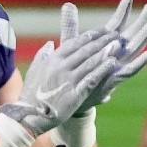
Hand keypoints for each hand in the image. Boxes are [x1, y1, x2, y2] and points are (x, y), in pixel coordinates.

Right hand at [0, 5, 121, 135]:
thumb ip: (43, 55)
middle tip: (116, 34)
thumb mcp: (34, 70)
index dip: (91, 35)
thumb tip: (51, 43)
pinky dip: (103, 69)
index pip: (75, 42)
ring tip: (118, 45)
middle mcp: (61, 67)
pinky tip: (112, 63)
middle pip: (86, 50)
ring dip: (105, 52)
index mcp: (52, 60)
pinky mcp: (75, 93)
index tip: (103, 30)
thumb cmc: (31, 93)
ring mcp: (68, 80)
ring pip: (90, 62)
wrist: (29, 115)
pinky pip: (91, 78)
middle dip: (102, 40)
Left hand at [72, 0, 146, 113]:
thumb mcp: (70, 45)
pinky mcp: (114, 78)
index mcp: (104, 45)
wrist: (69, 95)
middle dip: (141, 21)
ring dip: (144, 36)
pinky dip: (141, 61)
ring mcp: (115, 66)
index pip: (116, 24)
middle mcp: (113, 54)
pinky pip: (130, 69)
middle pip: (130, 34)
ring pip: (134, 49)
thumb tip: (68, 4)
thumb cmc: (72, 70)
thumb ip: (71, 25)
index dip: (122, 10)